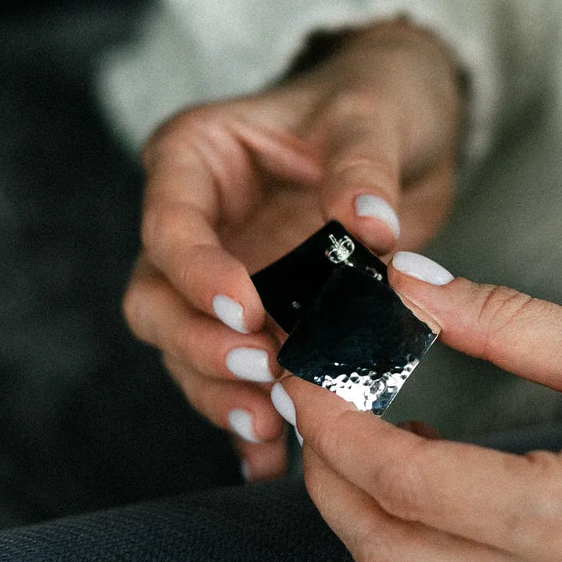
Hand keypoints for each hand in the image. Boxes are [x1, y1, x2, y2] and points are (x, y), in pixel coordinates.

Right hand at [122, 22, 461, 480]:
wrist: (404, 127)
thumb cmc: (373, 100)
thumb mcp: (371, 115)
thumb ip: (362, 168)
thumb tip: (370, 227)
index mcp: (196, 161)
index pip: (169, 225)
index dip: (196, 272)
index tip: (246, 309)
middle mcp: (198, 226)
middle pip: (157, 300)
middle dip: (201, 345)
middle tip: (264, 371)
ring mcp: (225, 277)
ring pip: (187, 350)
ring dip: (222, 391)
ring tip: (274, 425)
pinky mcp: (260, 318)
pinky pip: (236, 375)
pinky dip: (248, 420)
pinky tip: (270, 461)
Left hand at [283, 253, 561, 561]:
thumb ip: (505, 321)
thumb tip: (411, 288)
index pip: (406, 482)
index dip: (335, 425)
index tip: (305, 377)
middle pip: (390, 555)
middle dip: (329, 481)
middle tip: (317, 412)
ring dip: (369, 527)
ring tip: (367, 451)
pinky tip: (430, 503)